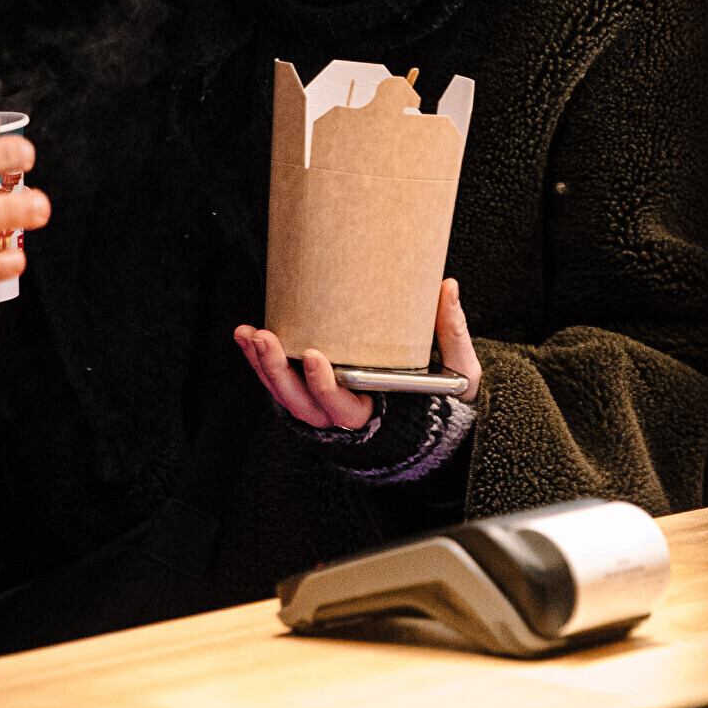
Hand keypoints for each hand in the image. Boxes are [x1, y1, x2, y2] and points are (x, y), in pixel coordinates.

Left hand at [232, 279, 480, 430]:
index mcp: (378, 414)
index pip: (343, 410)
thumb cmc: (446, 399)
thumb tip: (446, 287)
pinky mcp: (311, 391)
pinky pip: (280, 382)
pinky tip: (247, 335)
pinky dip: (260, 362)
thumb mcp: (459, 371)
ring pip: (284, 395)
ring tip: (248, 333)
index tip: (314, 356)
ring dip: (261, 365)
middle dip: (277, 371)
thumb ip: (452, 331)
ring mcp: (323, 406)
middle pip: (300, 403)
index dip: (324, 387)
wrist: (434, 420)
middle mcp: (344, 417)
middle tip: (266, 337)